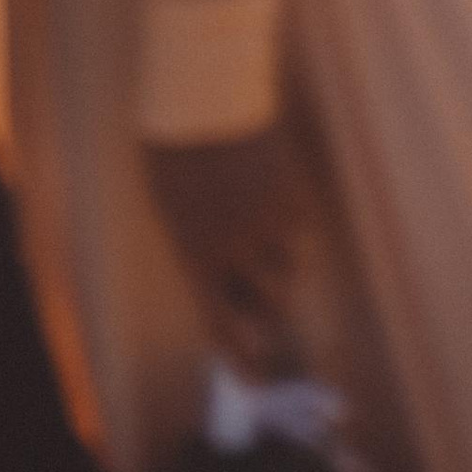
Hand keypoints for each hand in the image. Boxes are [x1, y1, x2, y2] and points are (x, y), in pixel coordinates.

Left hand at [141, 117, 314, 376]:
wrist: (205, 94)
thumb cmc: (176, 149)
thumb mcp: (174, 209)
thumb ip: (199, 249)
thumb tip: (227, 286)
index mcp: (196, 255)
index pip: (220, 323)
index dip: (240, 356)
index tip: (255, 377)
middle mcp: (236, 248)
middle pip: (273, 303)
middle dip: (274, 307)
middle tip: (271, 302)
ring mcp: (267, 221)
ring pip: (291, 267)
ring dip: (282, 262)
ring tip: (264, 233)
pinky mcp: (290, 193)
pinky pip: (298, 228)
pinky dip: (287, 222)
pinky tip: (267, 192)